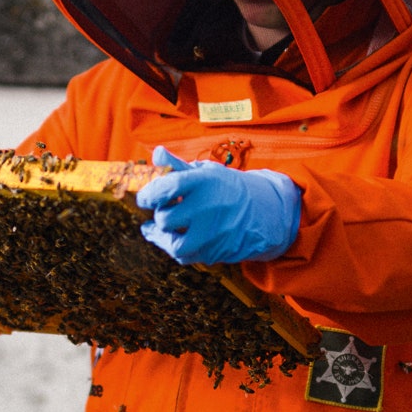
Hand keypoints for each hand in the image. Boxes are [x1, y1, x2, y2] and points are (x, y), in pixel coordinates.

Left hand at [136, 146, 301, 265]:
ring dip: (163, 238)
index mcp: (204, 183)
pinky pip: (186, 257)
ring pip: (174, 244)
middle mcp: (208, 208)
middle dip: (160, 215)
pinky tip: (175, 240)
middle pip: (166, 218)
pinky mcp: (216, 252)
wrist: (266, 212)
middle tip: (163, 210)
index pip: (166, 188)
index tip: (144, 198)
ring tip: (160, 229)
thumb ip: (179, 166)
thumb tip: (157, 154)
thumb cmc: (230, 189)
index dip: (149, 194)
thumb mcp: (208, 172)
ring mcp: (213, 233)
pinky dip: (177, 249)